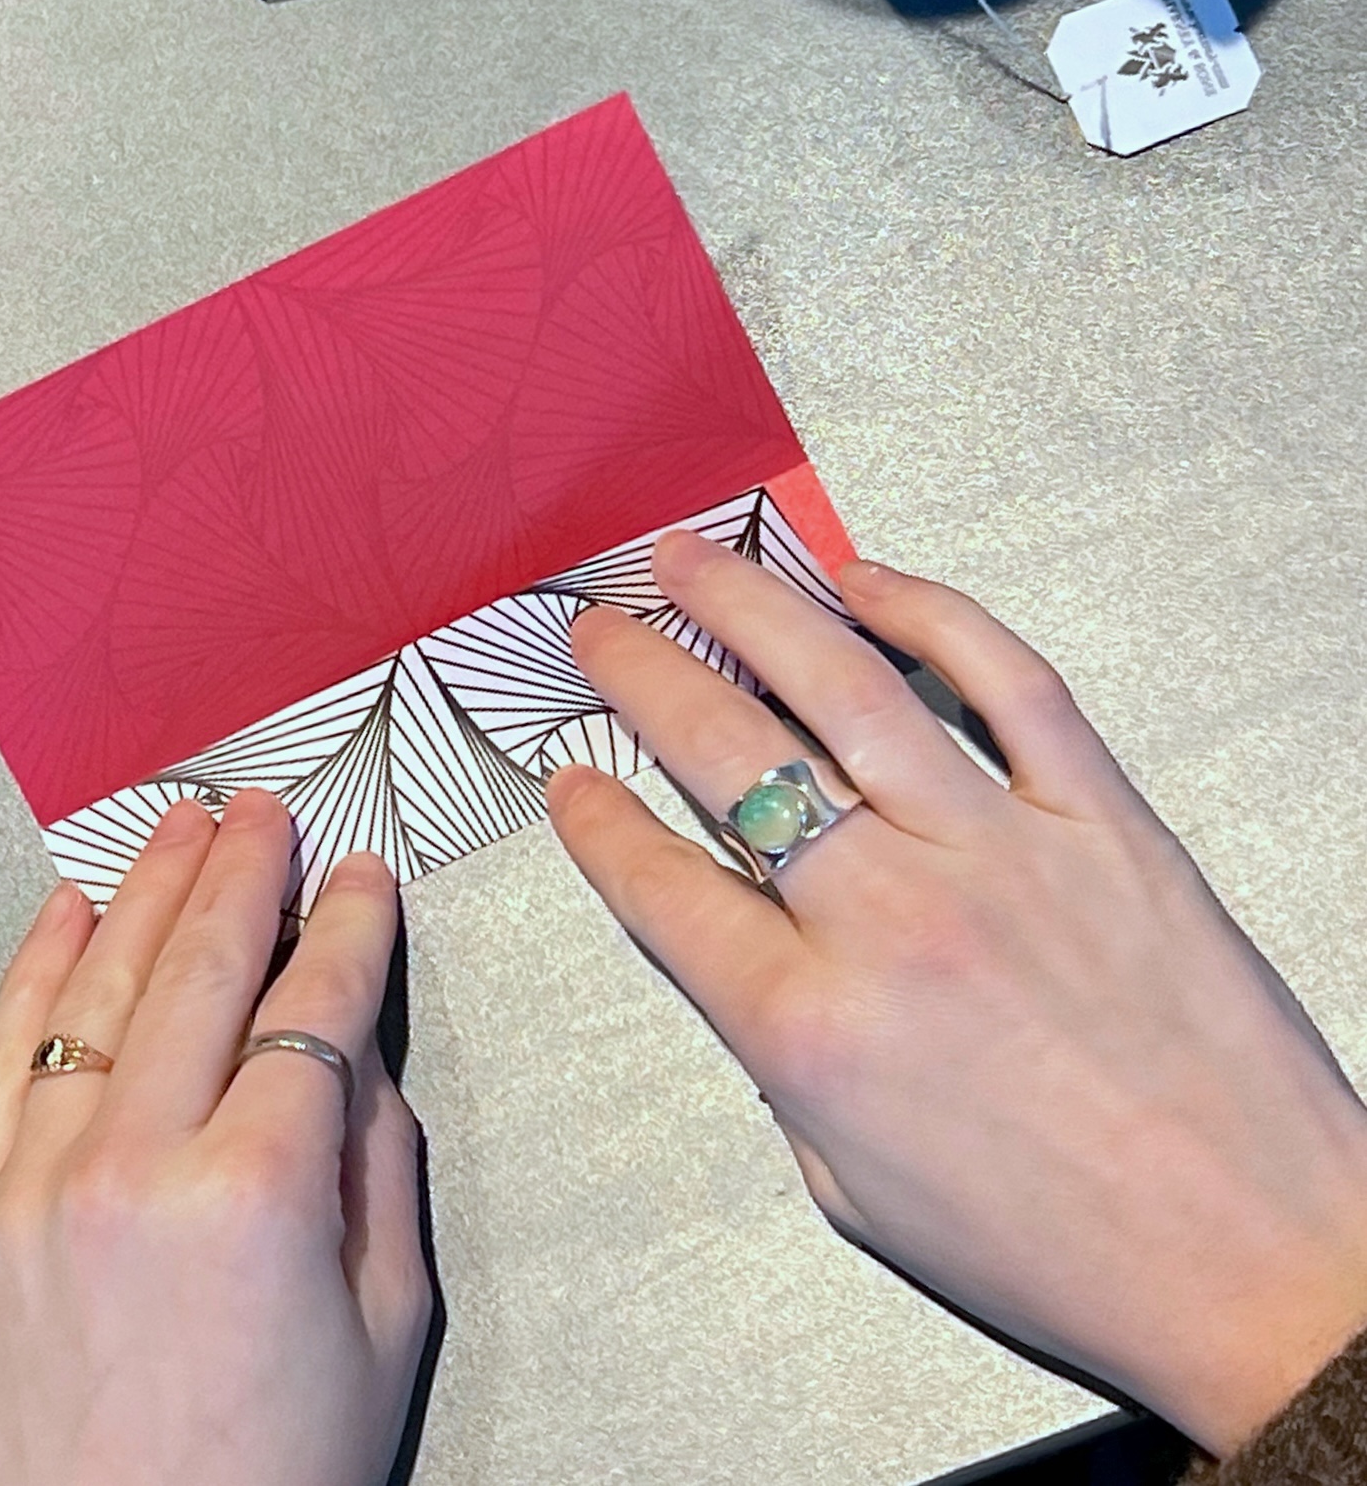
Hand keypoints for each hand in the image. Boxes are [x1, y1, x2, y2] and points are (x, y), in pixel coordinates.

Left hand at [0, 791, 433, 1485]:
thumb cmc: (264, 1477)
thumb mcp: (383, 1326)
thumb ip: (375, 1167)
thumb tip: (352, 1051)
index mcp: (252, 1198)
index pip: (310, 1013)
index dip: (345, 932)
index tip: (359, 884)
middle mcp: (132, 1173)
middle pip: (198, 972)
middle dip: (243, 873)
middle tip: (268, 816)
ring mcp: (35, 1189)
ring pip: (94, 993)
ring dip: (145, 893)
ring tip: (180, 830)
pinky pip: (1, 1058)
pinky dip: (34, 972)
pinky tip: (68, 914)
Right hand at [550, 534, 1366, 1455]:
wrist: (1259, 1270)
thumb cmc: (1068, 1250)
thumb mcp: (847, 1184)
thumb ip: (776, 1052)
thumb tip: (739, 949)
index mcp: (810, 1029)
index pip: (655, 881)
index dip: (594, 817)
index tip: (571, 779)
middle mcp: (891, 922)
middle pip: (721, 751)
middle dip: (635, 673)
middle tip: (599, 632)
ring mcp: (1001, 856)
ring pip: (841, 684)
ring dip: (742, 605)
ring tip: (688, 560)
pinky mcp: (1105, 824)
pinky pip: (1007, 681)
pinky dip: (929, 613)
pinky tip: (868, 582)